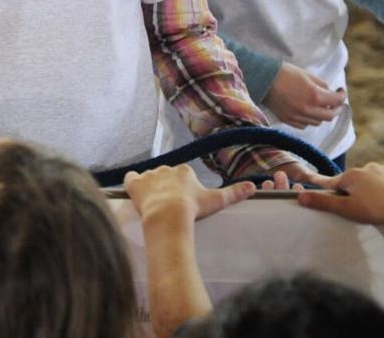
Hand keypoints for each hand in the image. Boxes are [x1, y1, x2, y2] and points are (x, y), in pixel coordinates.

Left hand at [125, 165, 254, 227]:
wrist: (168, 215)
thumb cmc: (193, 209)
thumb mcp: (216, 201)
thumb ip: (233, 193)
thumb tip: (253, 187)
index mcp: (184, 171)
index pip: (183, 176)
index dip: (183, 189)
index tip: (184, 201)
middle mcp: (166, 168)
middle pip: (165, 177)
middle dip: (167, 188)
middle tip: (170, 206)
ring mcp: (148, 174)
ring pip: (149, 178)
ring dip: (150, 188)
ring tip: (154, 205)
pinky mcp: (133, 182)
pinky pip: (130, 179)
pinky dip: (132, 185)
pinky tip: (136, 195)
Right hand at [263, 63, 345, 128]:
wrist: (261, 78)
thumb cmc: (284, 73)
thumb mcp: (307, 74)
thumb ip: (321, 85)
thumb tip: (329, 92)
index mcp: (314, 96)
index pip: (337, 100)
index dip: (342, 95)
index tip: (340, 90)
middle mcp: (307, 109)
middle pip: (330, 115)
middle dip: (336, 108)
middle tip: (335, 101)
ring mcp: (296, 116)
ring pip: (318, 122)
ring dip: (322, 114)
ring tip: (320, 106)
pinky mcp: (287, 119)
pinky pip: (304, 124)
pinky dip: (309, 119)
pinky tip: (307, 111)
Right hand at [298, 163, 383, 226]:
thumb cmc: (379, 209)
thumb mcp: (348, 209)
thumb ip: (324, 203)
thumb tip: (301, 196)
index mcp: (351, 176)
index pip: (331, 181)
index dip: (322, 184)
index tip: (311, 180)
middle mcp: (367, 168)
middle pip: (355, 181)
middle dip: (355, 190)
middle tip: (361, 206)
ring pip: (374, 178)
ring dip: (374, 187)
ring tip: (381, 203)